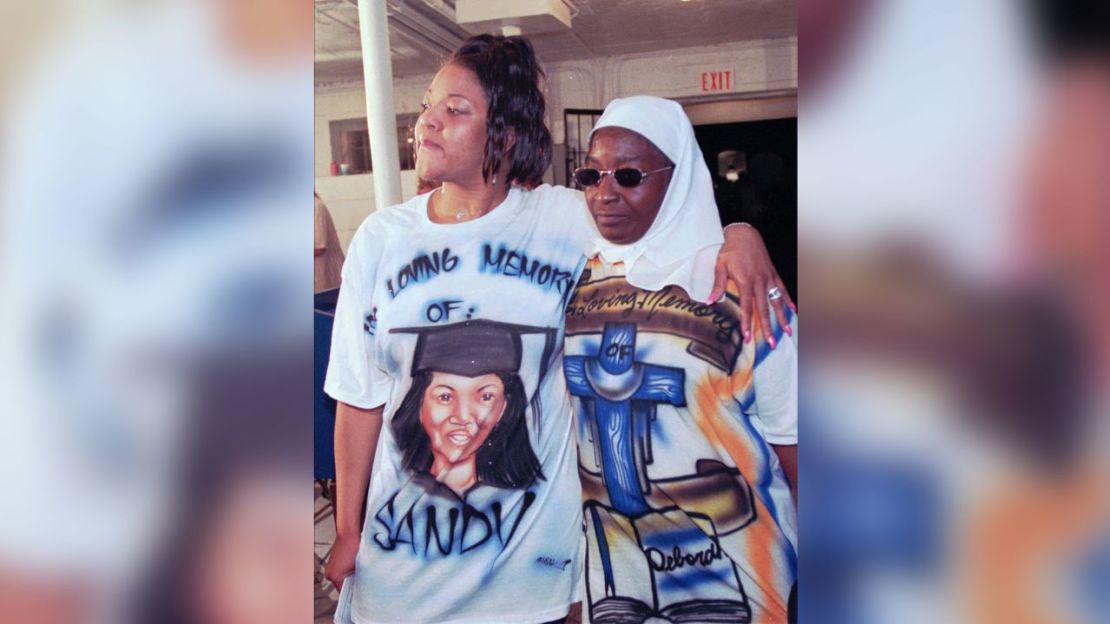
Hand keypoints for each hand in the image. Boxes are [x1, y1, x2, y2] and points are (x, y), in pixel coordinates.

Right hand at [324, 534, 359, 591]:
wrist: (349, 532)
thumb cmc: (353, 546)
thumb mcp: (359, 567)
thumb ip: (358, 579)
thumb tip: (361, 585)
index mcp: (334, 577)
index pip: (343, 592)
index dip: (352, 591)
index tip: (359, 591)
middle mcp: (329, 573)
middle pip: (341, 584)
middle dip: (350, 582)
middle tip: (360, 579)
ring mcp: (330, 566)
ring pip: (341, 576)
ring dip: (348, 575)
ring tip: (356, 569)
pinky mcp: (333, 560)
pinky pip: (340, 569)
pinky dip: (346, 568)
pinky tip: (352, 563)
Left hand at [710, 223, 795, 346]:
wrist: (745, 234)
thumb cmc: (730, 250)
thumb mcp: (720, 266)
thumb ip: (718, 285)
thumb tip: (710, 302)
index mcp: (745, 281)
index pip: (747, 307)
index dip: (747, 323)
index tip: (746, 337)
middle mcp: (759, 282)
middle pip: (764, 309)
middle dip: (768, 328)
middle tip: (772, 343)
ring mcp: (768, 278)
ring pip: (776, 301)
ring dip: (782, 317)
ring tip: (788, 332)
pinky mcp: (773, 274)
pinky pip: (782, 289)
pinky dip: (788, 300)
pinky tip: (793, 311)